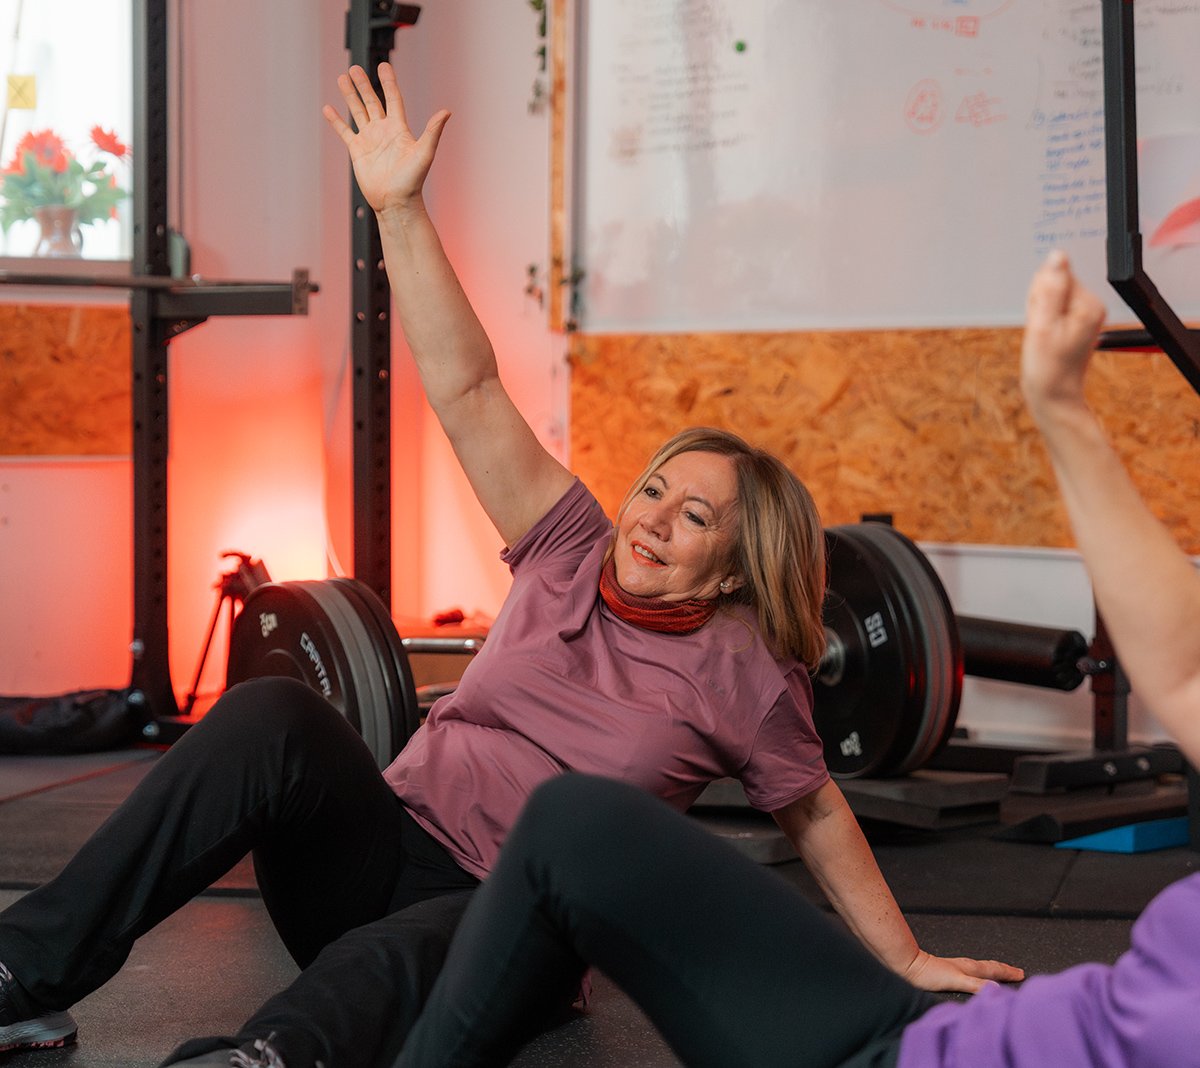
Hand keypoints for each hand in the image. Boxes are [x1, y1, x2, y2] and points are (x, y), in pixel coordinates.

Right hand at [322, 62, 449, 215]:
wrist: (396, 202)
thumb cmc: (413, 181)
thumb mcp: (424, 153)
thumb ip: (433, 132)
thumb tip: (446, 111)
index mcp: (399, 128)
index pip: (393, 99)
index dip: (388, 82)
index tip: (383, 66)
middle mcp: (384, 131)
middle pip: (372, 101)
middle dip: (363, 85)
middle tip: (355, 68)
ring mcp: (370, 140)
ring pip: (358, 112)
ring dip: (350, 96)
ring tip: (342, 78)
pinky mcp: (358, 151)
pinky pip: (345, 132)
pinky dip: (336, 121)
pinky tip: (329, 109)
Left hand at [902, 949, 1024, 994]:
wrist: (909, 966)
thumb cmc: (929, 973)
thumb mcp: (956, 980)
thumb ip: (975, 984)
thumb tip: (996, 987)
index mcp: (970, 968)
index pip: (993, 970)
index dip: (1008, 973)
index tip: (1022, 974)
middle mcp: (965, 965)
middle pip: (989, 967)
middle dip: (1004, 969)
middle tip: (1017, 971)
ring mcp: (957, 967)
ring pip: (981, 968)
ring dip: (993, 970)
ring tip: (1001, 971)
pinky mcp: (949, 971)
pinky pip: (971, 971)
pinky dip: (980, 973)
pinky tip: (975, 975)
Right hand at [1020, 250, 1106, 422]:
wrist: (1054, 397)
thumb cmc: (1047, 367)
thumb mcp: (1043, 326)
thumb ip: (1050, 289)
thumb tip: (1057, 256)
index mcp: (1089, 304)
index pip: (1056, 276)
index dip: (1038, 296)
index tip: (1040, 320)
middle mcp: (1092, 306)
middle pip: (1053, 285)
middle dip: (1038, 305)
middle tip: (1040, 332)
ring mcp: (1084, 314)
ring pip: (1049, 297)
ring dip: (1038, 314)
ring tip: (1042, 338)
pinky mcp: (1075, 322)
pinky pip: (1051, 308)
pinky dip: (1041, 321)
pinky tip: (1043, 338)